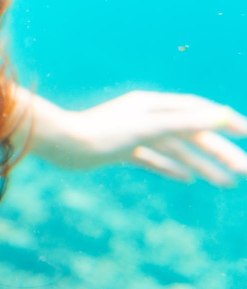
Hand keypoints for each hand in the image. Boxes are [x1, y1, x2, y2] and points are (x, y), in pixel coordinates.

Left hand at [28, 90, 246, 185]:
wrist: (60, 144)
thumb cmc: (100, 134)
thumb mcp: (146, 128)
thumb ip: (183, 122)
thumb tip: (221, 115)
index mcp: (153, 105)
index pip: (198, 110)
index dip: (225, 121)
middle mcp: (145, 116)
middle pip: (192, 133)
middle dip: (220, 151)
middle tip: (246, 172)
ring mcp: (133, 133)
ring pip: (176, 149)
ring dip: (203, 164)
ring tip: (227, 183)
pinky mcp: (120, 150)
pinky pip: (153, 159)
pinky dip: (172, 167)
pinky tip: (188, 179)